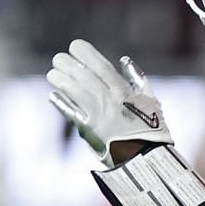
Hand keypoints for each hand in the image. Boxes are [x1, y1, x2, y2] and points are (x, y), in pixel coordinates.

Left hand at [47, 39, 173, 163]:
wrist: (147, 160)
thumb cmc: (152, 130)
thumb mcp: (152, 101)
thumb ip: (138, 79)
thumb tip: (125, 61)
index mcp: (124, 92)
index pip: (100, 66)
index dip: (86, 54)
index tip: (75, 46)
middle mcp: (109, 101)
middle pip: (84, 76)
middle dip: (68, 64)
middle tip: (58, 59)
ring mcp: (98, 115)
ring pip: (75, 91)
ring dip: (61, 80)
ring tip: (52, 74)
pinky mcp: (89, 131)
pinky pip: (71, 113)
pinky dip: (61, 103)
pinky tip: (53, 95)